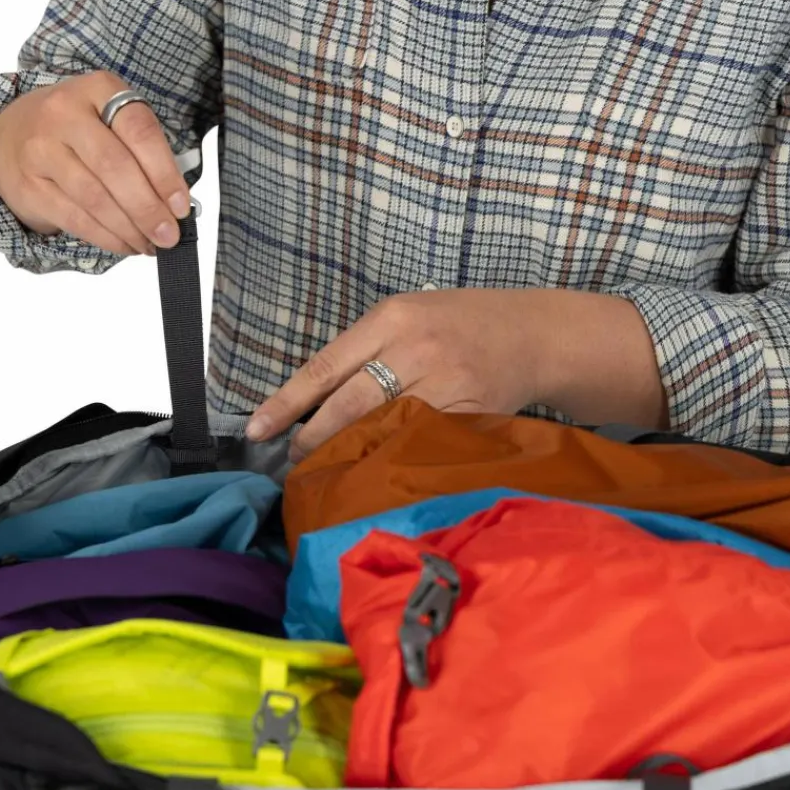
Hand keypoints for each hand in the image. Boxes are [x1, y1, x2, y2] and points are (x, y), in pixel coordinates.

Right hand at [0, 71, 191, 254]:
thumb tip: (176, 206)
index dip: (164, 173)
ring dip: (129, 229)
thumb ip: (143, 153)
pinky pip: (76, 219)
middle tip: (168, 235)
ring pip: (95, 198)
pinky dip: (107, 238)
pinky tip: (126, 245)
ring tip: (150, 245)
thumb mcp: (109, 121)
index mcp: (98, 89)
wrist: (9, 135)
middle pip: (115, 167)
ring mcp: (41, 148)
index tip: (181, 206)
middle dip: (148, 208)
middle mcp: (64, 112)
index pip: (139, 130)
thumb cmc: (76, 132)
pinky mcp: (29, 185)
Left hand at [245, 286, 667, 460]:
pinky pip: (419, 444)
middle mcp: (416, 347)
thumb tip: (312, 401)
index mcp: (392, 317)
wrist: (533, 334)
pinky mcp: (470, 413)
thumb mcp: (409, 317)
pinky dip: (392, 461)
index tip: (256, 430)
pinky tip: (375, 472)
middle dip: (314, 438)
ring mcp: (446, 381)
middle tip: (295, 460)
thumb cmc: (460, 325)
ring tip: (327, 470)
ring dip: (349, 455)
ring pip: (382, 429)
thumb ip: (366, 350)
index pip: (326, 365)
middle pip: (349, 404)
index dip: (287, 402)